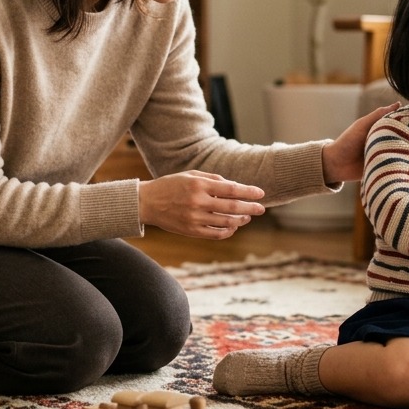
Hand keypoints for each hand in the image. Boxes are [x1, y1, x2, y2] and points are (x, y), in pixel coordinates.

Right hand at [138, 170, 264, 238]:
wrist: (147, 202)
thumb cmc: (171, 185)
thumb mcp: (190, 175)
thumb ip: (213, 179)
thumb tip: (234, 186)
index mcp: (199, 185)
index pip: (231, 189)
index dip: (248, 192)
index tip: (261, 193)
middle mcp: (198, 201)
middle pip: (232, 207)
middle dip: (250, 208)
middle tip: (261, 209)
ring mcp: (195, 218)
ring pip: (226, 222)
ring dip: (240, 220)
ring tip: (247, 217)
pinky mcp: (191, 231)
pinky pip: (215, 234)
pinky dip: (228, 231)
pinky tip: (233, 227)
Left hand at [321, 102, 400, 183]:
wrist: (335, 164)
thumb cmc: (347, 141)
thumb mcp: (363, 125)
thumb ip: (378, 114)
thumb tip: (398, 104)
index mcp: (381, 131)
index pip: (400, 126)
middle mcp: (385, 143)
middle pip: (403, 141)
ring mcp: (384, 156)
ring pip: (401, 155)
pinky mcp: (382, 169)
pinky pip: (394, 168)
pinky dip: (401, 167)